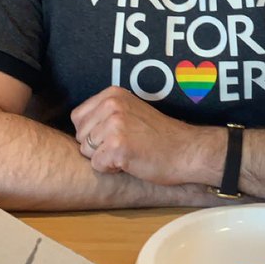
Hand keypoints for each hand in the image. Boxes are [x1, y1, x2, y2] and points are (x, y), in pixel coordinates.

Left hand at [70, 86, 222, 186]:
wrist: (186, 150)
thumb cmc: (159, 136)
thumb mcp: (130, 111)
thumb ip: (105, 113)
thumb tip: (78, 128)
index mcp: (112, 94)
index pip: (78, 117)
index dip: (92, 132)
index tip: (115, 135)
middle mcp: (111, 105)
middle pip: (80, 135)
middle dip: (97, 146)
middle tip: (125, 145)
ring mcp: (114, 124)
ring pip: (86, 151)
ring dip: (104, 158)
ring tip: (129, 152)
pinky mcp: (118, 146)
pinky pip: (97, 166)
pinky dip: (111, 169)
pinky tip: (130, 162)